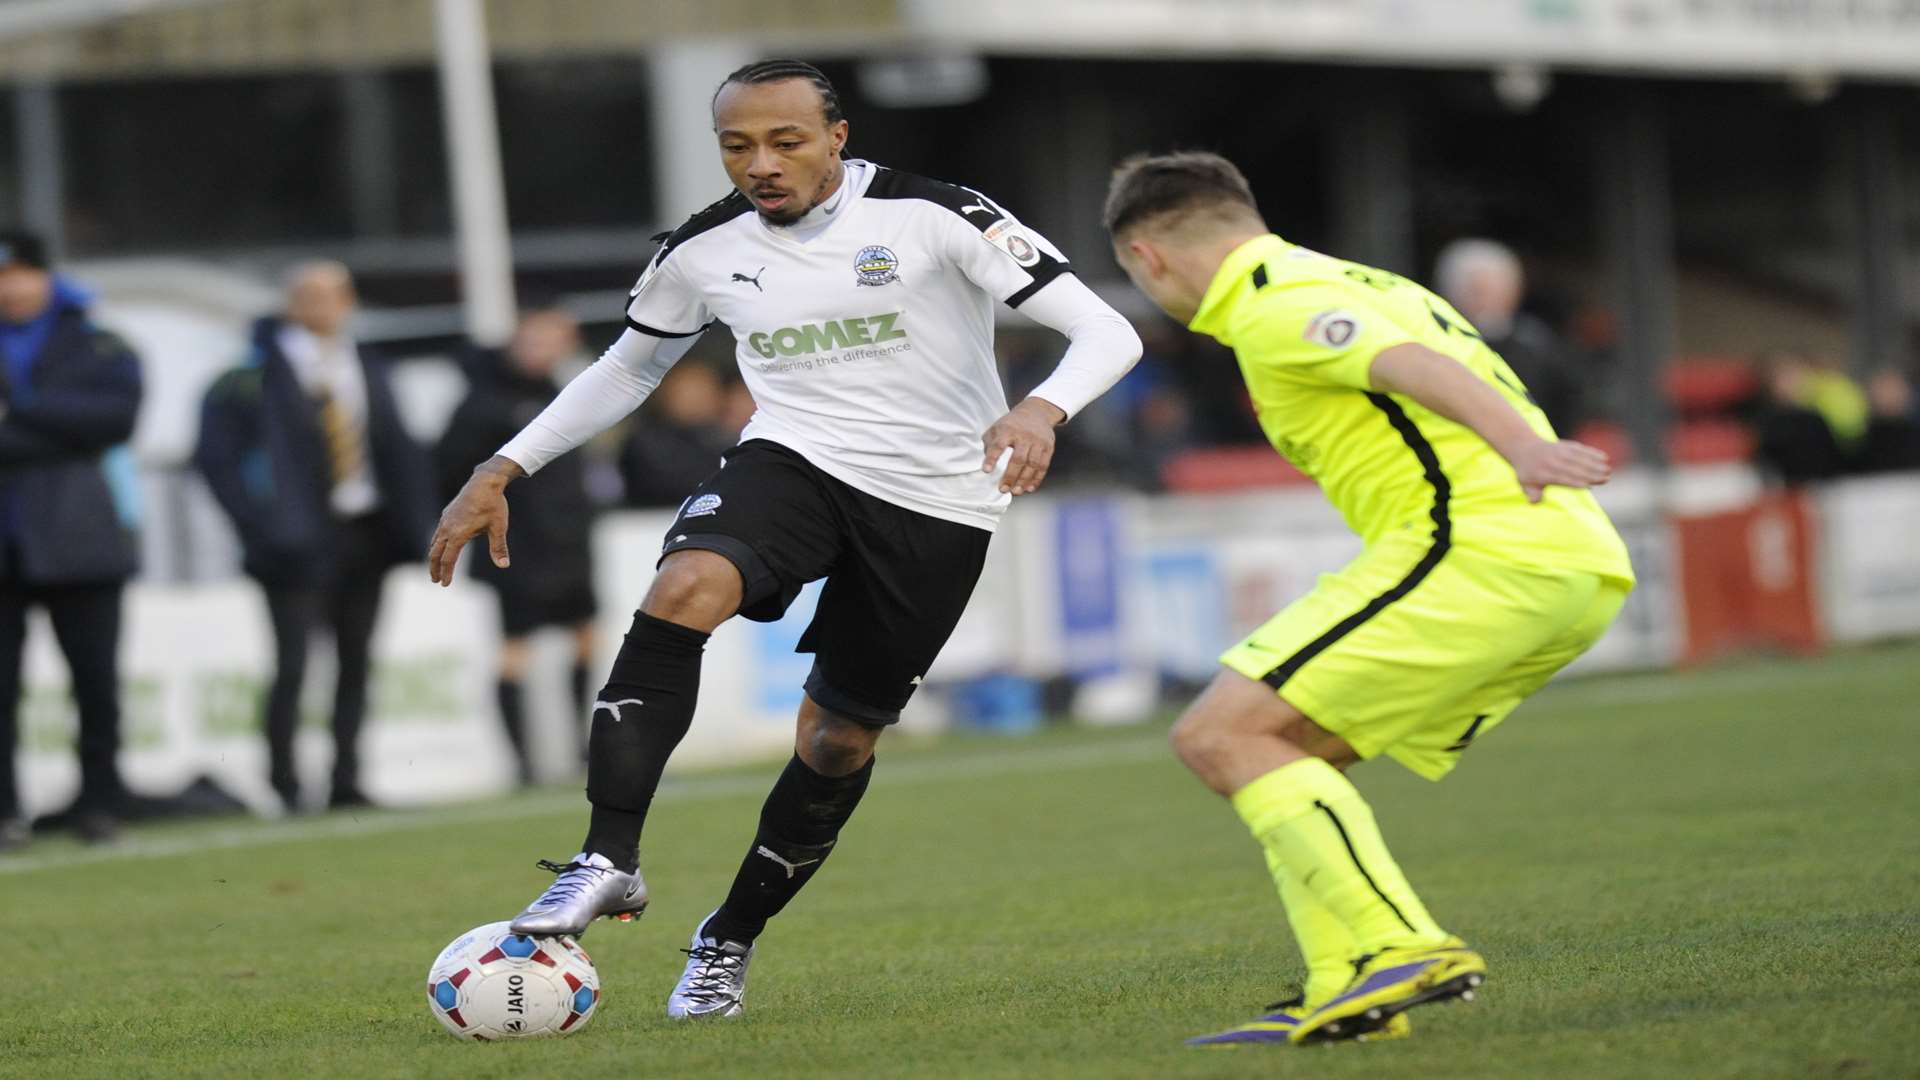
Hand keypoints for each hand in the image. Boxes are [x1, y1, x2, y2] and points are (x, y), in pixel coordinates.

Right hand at [427, 457, 521, 585]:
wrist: (485, 481)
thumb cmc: (493, 504)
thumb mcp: (498, 528)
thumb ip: (499, 548)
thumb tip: (504, 565)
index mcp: (458, 534)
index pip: (448, 559)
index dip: (446, 573)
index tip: (445, 584)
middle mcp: (447, 528)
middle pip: (435, 553)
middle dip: (434, 568)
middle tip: (435, 581)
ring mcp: (445, 520)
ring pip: (434, 542)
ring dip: (434, 556)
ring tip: (436, 567)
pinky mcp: (447, 514)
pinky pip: (438, 533)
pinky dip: (436, 544)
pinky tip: (442, 546)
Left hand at [981, 397, 1065, 495]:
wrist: (1036, 412)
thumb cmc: (1012, 424)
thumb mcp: (997, 427)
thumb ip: (989, 443)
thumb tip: (986, 463)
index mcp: (1008, 430)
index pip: (998, 445)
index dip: (992, 458)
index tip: (986, 470)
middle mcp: (1024, 436)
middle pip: (1018, 459)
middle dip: (1010, 476)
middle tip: (1003, 489)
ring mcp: (1038, 442)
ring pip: (1032, 464)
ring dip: (1024, 481)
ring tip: (1016, 491)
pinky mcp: (1048, 447)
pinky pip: (1043, 466)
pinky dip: (1036, 479)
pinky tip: (1029, 488)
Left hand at [1508, 438, 1610, 502]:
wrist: (1524, 447)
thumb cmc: (1528, 471)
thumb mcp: (1526, 485)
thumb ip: (1533, 495)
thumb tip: (1536, 501)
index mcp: (1545, 474)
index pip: (1564, 479)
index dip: (1577, 482)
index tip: (1590, 485)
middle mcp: (1554, 462)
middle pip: (1575, 468)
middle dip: (1592, 473)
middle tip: (1607, 478)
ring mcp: (1560, 452)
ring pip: (1581, 458)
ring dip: (1596, 463)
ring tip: (1608, 469)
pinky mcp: (1566, 445)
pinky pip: (1581, 449)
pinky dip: (1593, 452)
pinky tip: (1604, 457)